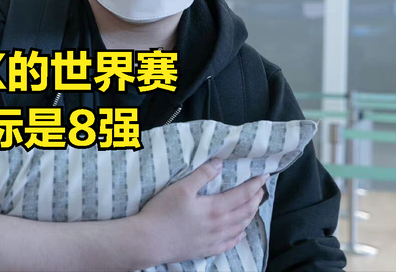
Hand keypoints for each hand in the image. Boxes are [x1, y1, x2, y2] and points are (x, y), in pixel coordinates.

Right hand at [136, 159, 268, 264]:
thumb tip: (219, 163)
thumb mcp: (181, 188)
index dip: (255, 185)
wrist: (149, 241)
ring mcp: (214, 240)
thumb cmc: (162, 212)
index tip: (263, 176)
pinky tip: (240, 232)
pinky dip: (239, 235)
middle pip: (245, 211)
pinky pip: (230, 244)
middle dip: (256, 198)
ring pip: (240, 227)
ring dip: (250, 215)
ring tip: (253, 206)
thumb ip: (202, 175)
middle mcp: (220, 226)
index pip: (243, 195)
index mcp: (215, 208)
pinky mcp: (206, 250)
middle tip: (261, 189)